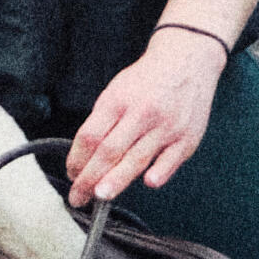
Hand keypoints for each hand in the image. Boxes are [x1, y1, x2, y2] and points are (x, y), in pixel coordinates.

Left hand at [67, 26, 228, 207]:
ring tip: (100, 197)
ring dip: (116, 182)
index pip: (90, 136)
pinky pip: (170, 161)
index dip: (76, 160)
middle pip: (109, 152)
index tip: (71, 175)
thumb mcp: (117, 90)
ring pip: (136, 160)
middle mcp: (141, 113)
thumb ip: (103, 121)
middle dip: (90, 179)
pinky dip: (158, 173)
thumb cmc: (147, 80)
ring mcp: (166, 126)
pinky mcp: (187, 137)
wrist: (186, 60)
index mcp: (118, 101)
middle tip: (79, 197)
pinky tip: (147, 183)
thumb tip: (87, 158)